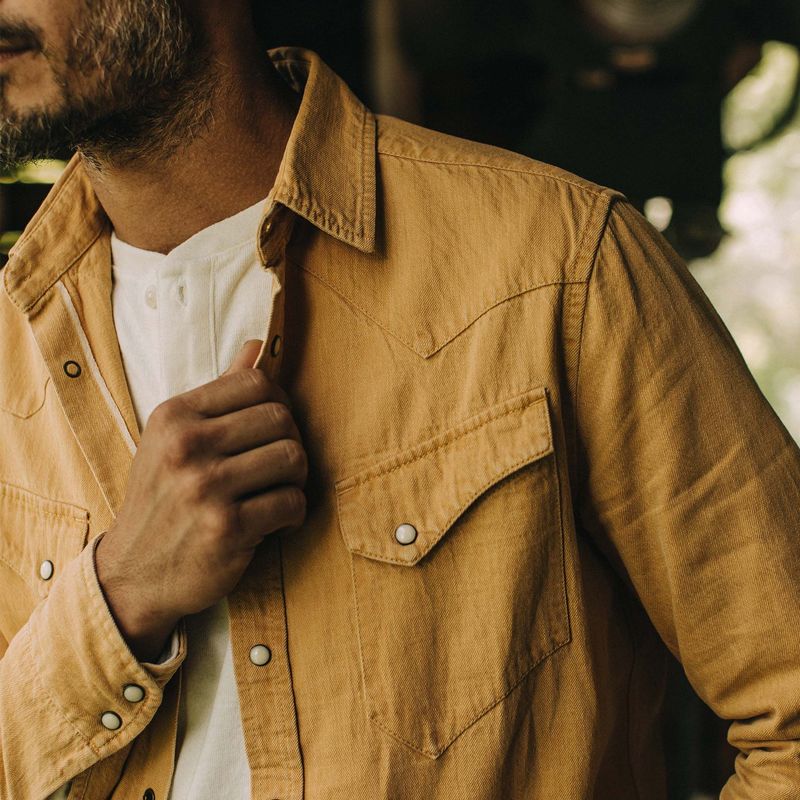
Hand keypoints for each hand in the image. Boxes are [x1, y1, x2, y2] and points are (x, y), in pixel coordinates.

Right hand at [95, 340, 307, 661]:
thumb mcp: (175, 440)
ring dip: (297, 479)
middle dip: (291, 442)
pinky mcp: (226, 528)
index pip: (256, 382)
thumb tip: (256, 346)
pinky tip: (278, 520)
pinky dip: (294, 513)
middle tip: (281, 466)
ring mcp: (205, 488)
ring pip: (293, 458)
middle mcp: (186, 447)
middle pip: (281, 418)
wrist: (133, 573)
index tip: (274, 430)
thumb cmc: (162, 499)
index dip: (279, 404)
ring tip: (281, 491)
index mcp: (175, 417)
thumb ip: (219, 394)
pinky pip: (291, 502)